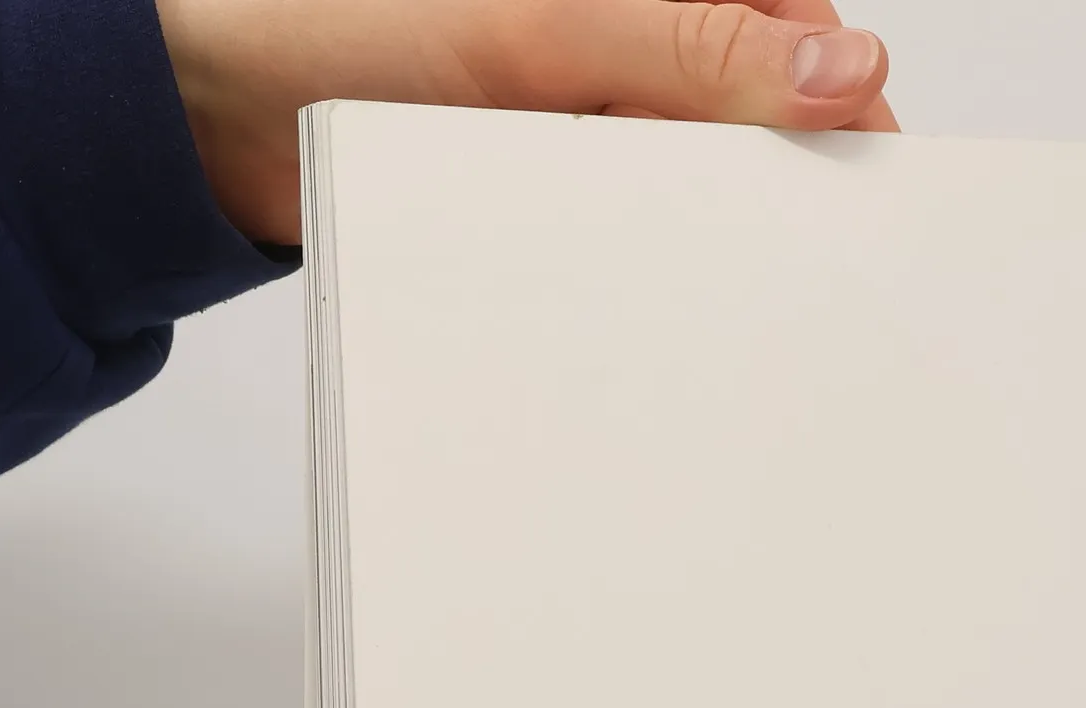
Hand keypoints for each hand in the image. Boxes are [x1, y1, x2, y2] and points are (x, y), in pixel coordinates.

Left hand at [157, 0, 897, 246]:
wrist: (207, 117)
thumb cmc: (335, 26)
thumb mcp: (539, 27)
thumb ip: (693, 45)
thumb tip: (848, 69)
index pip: (797, 34)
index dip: (847, 111)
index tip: (878, 194)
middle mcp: (625, 37)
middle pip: (758, 116)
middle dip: (782, 191)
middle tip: (812, 274)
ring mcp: (588, 115)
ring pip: (699, 187)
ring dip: (712, 244)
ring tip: (729, 298)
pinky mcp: (550, 184)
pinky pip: (629, 235)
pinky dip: (645, 271)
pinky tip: (651, 302)